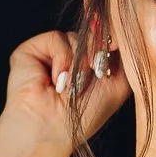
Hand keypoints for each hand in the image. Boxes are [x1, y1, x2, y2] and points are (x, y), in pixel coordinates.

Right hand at [0, 30, 129, 156]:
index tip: (115, 45)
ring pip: (75, 36)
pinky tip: (57, 81)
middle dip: (97, 53)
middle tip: (95, 74)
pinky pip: (56, 38)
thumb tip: (119, 28)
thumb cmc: (85, 115)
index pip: (103, 39)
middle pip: (91, 34)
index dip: (110, 39)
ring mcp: (50, 53)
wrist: (52, 128)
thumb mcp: (117, 84)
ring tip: (73, 87)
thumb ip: (124, 55)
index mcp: (89, 65)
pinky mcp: (31, 50)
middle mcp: (70, 57)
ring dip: (79, 62)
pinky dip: (62, 59)